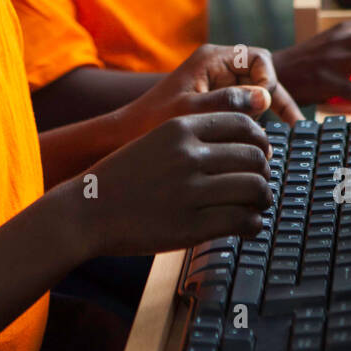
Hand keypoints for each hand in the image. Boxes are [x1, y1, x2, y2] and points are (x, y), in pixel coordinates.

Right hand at [84, 112, 273, 256]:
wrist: (86, 210)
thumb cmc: (124, 178)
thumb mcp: (156, 140)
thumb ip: (194, 139)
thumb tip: (246, 146)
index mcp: (180, 127)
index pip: (244, 124)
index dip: (260, 142)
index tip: (259, 156)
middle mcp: (188, 154)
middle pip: (255, 157)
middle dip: (264, 173)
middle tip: (258, 185)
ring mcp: (190, 190)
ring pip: (256, 188)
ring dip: (262, 199)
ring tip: (254, 206)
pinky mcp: (192, 226)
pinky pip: (243, 220)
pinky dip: (253, 223)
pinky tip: (245, 225)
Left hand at [126, 43, 302, 137]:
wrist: (126, 135)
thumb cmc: (151, 121)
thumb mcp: (190, 111)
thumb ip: (227, 103)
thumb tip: (265, 98)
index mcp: (211, 59)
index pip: (257, 58)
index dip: (268, 78)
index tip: (264, 104)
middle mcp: (217, 68)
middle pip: (262, 76)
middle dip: (276, 99)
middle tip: (294, 126)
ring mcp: (217, 86)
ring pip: (256, 95)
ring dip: (269, 114)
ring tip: (283, 138)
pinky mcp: (215, 104)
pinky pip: (245, 109)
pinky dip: (256, 123)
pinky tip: (265, 144)